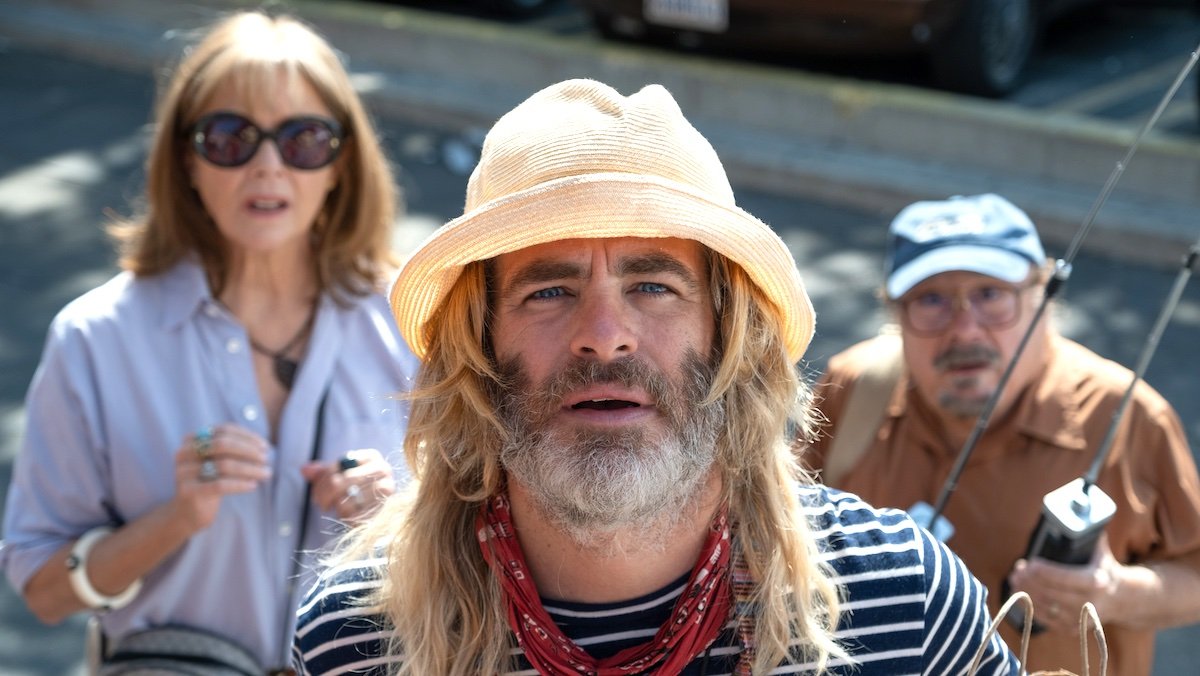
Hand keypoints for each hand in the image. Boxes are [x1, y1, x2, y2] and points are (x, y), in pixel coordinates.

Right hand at [172, 424, 270, 531]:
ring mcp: (184, 472)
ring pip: (224, 465)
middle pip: (222, 445)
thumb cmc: (210, 482)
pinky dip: (240, 484)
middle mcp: (184, 453)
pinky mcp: (188, 491)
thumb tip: (264, 446)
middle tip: (266, 459)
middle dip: (248, 451)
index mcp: (192, 440)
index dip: (247, 437)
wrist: (190, 512)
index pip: (224, 430)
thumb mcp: (220, 462)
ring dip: (250, 469)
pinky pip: (220, 485)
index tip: (265, 446)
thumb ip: (235, 450)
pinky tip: (253, 485)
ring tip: (266, 473)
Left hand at [301, 448, 394, 521]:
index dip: (321, 481)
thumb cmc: (359, 488)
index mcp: (371, 456)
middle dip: (323, 496)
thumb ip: (323, 472)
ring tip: (337, 509)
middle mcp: (382, 469)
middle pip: (337, 483)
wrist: (384, 507)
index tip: (316, 493)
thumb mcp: (342, 476)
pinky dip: (346, 518)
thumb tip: (304, 469)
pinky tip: (347, 516)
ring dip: (336, 508)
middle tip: (320, 504)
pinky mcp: (386, 509)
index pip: (336, 466)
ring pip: (345, 502)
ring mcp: (386, 489)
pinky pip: (354, 517)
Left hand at [1007, 533, 1121, 633]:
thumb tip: (1074, 509)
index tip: (1030, 562)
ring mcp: (1082, 619)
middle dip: (1030, 581)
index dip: (1044, 571)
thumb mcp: (1100, 549)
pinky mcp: (1073, 629)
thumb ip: (1086, 532)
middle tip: (1017, 570)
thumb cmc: (1103, 567)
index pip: (1065, 577)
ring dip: (1026, 593)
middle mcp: (1091, 602)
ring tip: (1014, 579)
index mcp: (1097, 581)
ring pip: (1046, 607)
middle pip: (1051, 592)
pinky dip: (1030, 607)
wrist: (1122, 599)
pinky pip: (1046, 620)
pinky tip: (1020, 595)